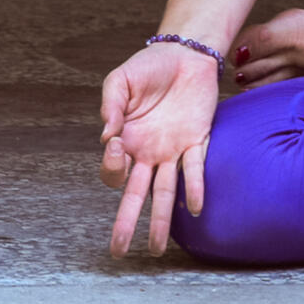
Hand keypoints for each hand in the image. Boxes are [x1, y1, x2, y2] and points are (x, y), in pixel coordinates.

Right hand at [98, 43, 220, 256]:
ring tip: (157, 247)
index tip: (116, 144)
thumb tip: (106, 136)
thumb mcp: (120, 81)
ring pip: (164, 192)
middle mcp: (148, 153)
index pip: (114, 171)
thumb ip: (110, 105)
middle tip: (118, 251)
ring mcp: (172, 150)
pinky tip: (195, 208)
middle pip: (135, 195)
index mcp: (125, 140)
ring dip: (161, 219)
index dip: (112, 166)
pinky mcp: (197, 139)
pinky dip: (195, 188)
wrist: (185, 52)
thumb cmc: (149, 68)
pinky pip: (195, 169)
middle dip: (126, 223)